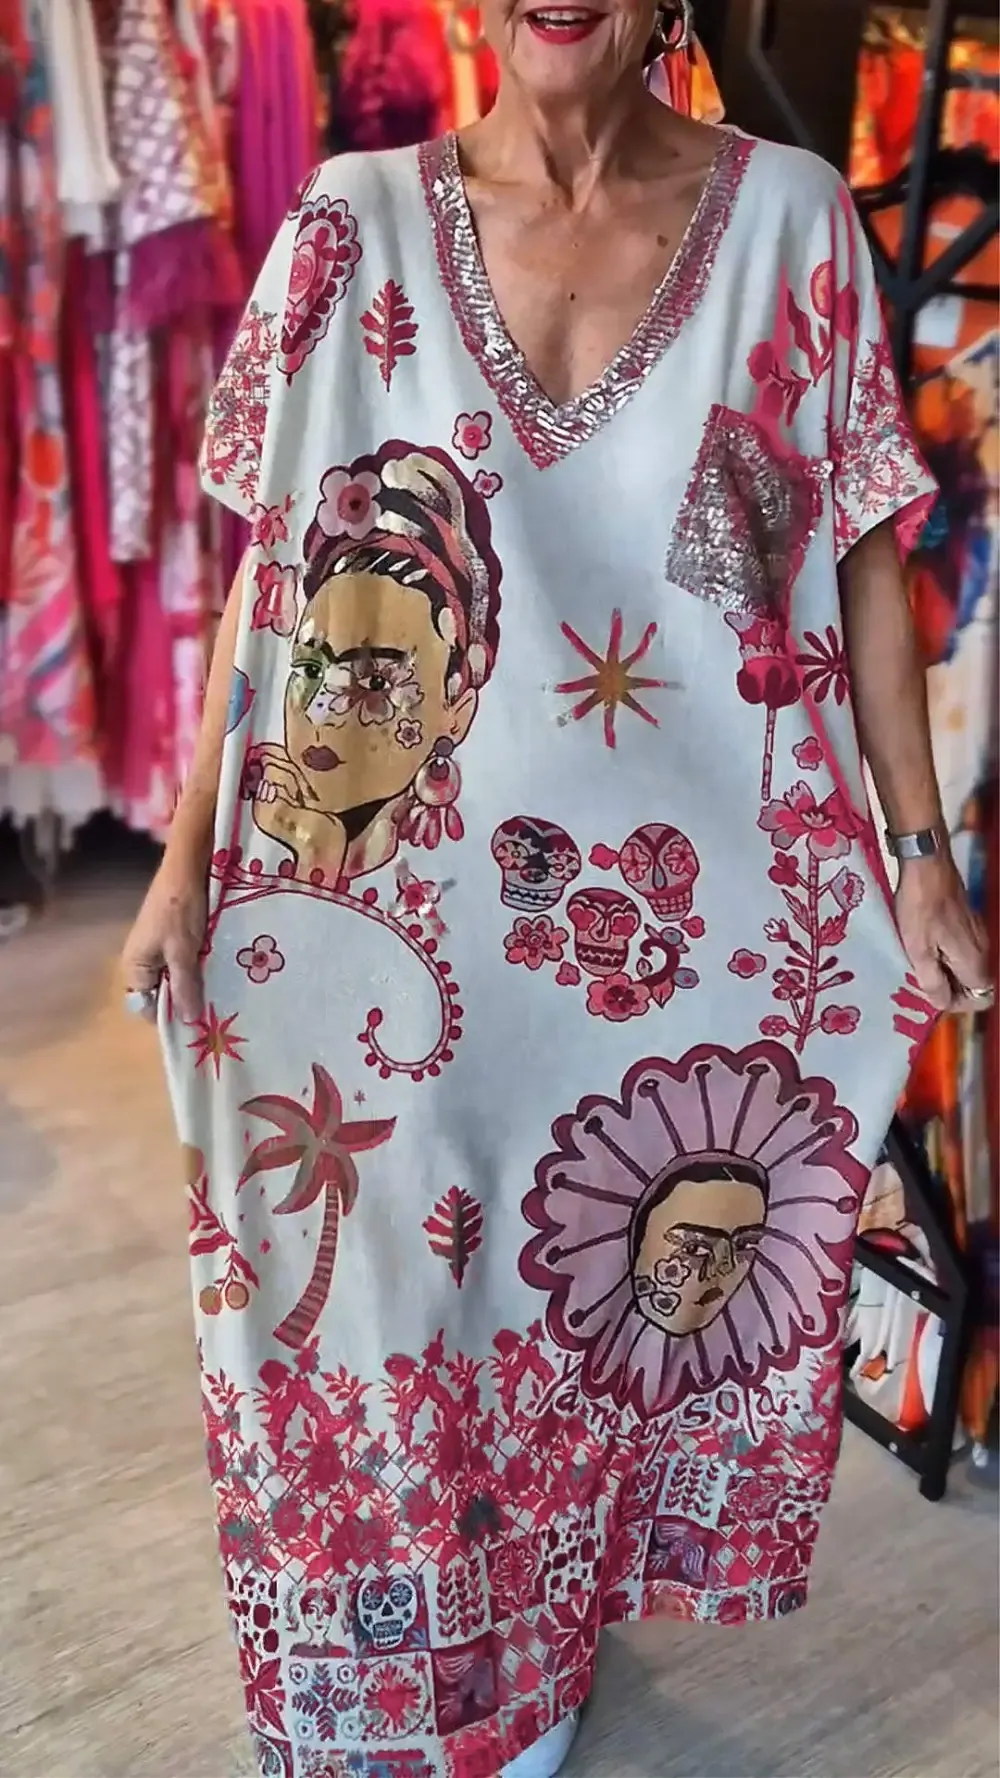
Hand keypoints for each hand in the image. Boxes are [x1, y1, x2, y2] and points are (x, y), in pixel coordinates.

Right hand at [121, 850, 207, 1023]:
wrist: (188, 869)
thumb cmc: (179, 910)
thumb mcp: (183, 952)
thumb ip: (185, 986)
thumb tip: (189, 1021)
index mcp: (135, 967)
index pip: (148, 1007)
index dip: (170, 1016)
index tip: (197, 1022)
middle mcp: (142, 962)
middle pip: (163, 993)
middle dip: (186, 999)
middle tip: (214, 1006)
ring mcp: (157, 949)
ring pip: (176, 978)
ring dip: (195, 983)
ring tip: (219, 990)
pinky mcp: (174, 938)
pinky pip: (184, 962)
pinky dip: (198, 966)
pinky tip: (218, 970)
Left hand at [895, 853, 992, 1012]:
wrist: (927, 865)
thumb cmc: (920, 908)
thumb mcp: (918, 950)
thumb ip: (932, 981)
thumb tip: (942, 1003)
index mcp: (974, 961)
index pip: (981, 999)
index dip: (957, 1004)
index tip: (932, 995)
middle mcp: (984, 950)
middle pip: (976, 984)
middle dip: (951, 988)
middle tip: (922, 980)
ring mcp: (979, 934)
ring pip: (969, 966)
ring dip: (947, 970)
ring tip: (920, 963)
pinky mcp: (970, 921)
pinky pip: (964, 949)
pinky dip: (947, 954)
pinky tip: (925, 945)